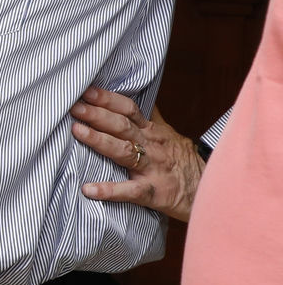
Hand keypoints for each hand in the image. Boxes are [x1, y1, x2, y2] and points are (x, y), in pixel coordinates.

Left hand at [70, 87, 203, 222]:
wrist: (211, 190)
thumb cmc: (184, 161)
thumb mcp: (169, 135)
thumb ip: (150, 117)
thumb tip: (138, 95)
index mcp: (152, 131)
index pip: (129, 110)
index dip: (108, 99)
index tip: (86, 91)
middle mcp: (151, 146)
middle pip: (122, 126)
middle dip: (97, 115)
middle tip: (74, 106)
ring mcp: (152, 169)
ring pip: (124, 152)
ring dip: (99, 140)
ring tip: (76, 132)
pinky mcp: (154, 193)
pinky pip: (130, 191)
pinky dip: (109, 190)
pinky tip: (88, 189)